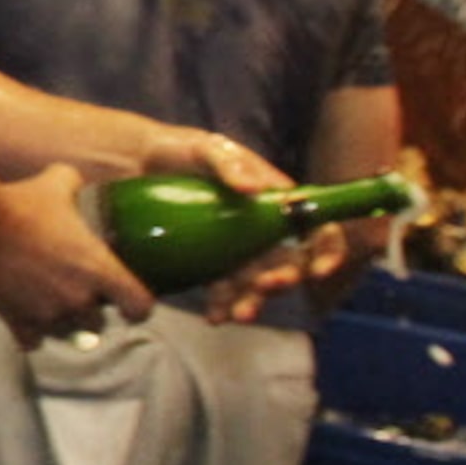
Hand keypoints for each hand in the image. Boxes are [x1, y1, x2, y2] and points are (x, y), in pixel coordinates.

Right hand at [0, 163, 154, 348]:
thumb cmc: (20, 203)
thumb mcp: (55, 184)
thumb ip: (73, 183)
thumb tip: (74, 178)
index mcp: (98, 269)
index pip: (140, 306)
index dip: (138, 306)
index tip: (129, 304)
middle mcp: (78, 299)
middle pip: (99, 325)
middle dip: (92, 312)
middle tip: (80, 293)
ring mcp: (47, 314)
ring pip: (67, 335)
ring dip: (63, 323)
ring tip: (52, 304)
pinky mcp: (17, 322)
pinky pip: (33, 341)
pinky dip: (32, 332)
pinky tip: (26, 317)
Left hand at [134, 127, 301, 320]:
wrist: (138, 164)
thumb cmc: (182, 150)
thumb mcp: (206, 148)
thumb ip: (230, 164)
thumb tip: (256, 188)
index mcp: (275, 201)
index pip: (316, 227)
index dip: (327, 250)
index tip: (318, 270)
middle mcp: (263, 228)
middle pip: (287, 262)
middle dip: (283, 280)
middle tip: (266, 287)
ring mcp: (238, 248)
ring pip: (256, 282)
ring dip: (252, 301)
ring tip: (237, 314)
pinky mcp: (211, 261)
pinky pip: (224, 288)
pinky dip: (222, 304)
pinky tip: (214, 316)